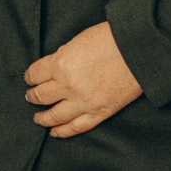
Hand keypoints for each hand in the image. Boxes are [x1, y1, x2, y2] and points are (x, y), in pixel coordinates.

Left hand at [24, 23, 142, 137]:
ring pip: (54, 116)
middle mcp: (68, 86)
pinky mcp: (100, 112)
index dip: (29, 77)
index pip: (35, 74)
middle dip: (33, 96)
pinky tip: (55, 132)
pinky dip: (63, 131)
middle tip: (30, 97)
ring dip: (42, 118)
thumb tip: (55, 66)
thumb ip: (63, 56)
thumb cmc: (112, 38)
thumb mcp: (78, 41)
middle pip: (41, 95)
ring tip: (38, 118)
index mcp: (60, 64)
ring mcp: (84, 102)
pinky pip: (77, 127)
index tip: (29, 79)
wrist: (141, 50)